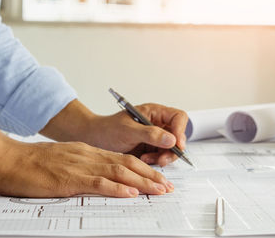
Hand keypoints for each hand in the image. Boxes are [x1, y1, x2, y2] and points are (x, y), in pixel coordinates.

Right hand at [0, 140, 173, 197]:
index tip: (158, 178)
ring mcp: (80, 166)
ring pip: (119, 172)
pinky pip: (98, 182)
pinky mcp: (69, 178)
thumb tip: (98, 178)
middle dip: (151, 175)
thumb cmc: (30, 162)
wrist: (6, 158)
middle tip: (168, 186)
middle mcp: (89, 155)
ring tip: (159, 190)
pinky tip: (130, 193)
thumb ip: (82, 167)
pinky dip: (117, 188)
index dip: (144, 169)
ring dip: (142, 182)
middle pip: (128, 163)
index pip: (123, 159)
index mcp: (88, 152)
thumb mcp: (63, 160)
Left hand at [40, 100, 188, 166]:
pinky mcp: (151, 149)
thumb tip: (172, 139)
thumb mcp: (128, 130)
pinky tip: (143, 160)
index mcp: (154, 112)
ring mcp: (155, 137)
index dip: (181, 130)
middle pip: (178, 136)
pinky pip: (161, 157)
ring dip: (162, 157)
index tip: (177, 144)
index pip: (178, 117)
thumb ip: (150, 134)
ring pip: (171, 149)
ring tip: (146, 160)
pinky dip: (155, 161)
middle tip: (161, 159)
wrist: (94, 140)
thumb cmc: (107, 129)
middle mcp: (158, 124)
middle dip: (172, 149)